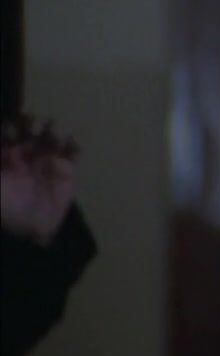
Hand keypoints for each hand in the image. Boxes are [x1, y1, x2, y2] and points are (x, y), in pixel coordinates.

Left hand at [1, 115, 79, 245]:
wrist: (23, 232)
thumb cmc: (1, 206)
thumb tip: (1, 129)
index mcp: (4, 155)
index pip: (10, 128)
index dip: (12, 125)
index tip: (12, 133)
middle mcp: (26, 154)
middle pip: (33, 126)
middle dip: (35, 123)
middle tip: (34, 132)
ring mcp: (47, 162)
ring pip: (54, 134)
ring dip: (54, 130)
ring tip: (53, 137)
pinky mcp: (67, 172)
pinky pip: (75, 151)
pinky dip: (75, 143)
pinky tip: (69, 145)